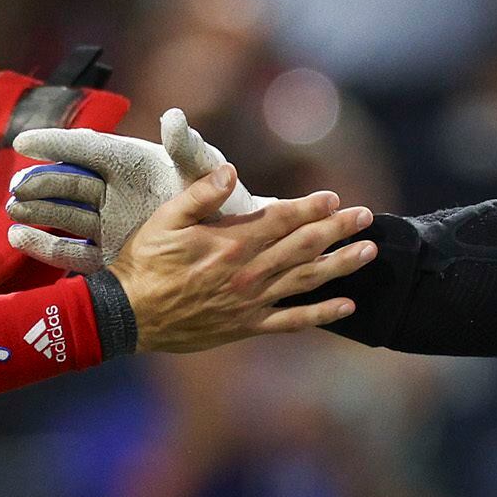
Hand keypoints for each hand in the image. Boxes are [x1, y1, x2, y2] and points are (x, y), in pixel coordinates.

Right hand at [6, 109, 262, 271]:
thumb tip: (174, 118)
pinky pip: (72, 250)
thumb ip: (189, 149)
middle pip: (70, 183)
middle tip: (16, 187)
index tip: (23, 142)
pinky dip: (47, 245)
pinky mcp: (109, 253)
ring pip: (65, 214)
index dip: (57, 144)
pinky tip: (19, 239)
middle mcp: (115, 191)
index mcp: (133, 164)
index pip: (88, 150)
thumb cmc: (223, 198)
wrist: (233, 246)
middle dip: (41, 182)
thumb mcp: (205, 171)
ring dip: (38, 212)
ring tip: (12, 213)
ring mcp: (109, 223)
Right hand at [112, 165, 371, 352]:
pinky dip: (321, 314)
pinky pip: (292, 321)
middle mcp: (248, 271)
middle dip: (338, 229)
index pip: (282, 218)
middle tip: (366, 216)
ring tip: (369, 252)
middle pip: (304, 246)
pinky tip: (346, 305)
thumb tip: (230, 170)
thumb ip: (201, 194)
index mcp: (230, 242)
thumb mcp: (164, 219)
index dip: (311, 207)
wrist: (128, 315)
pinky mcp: (247, 326)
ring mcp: (251, 301)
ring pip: (306, 280)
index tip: (334, 197)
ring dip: (341, 265)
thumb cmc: (143, 262)